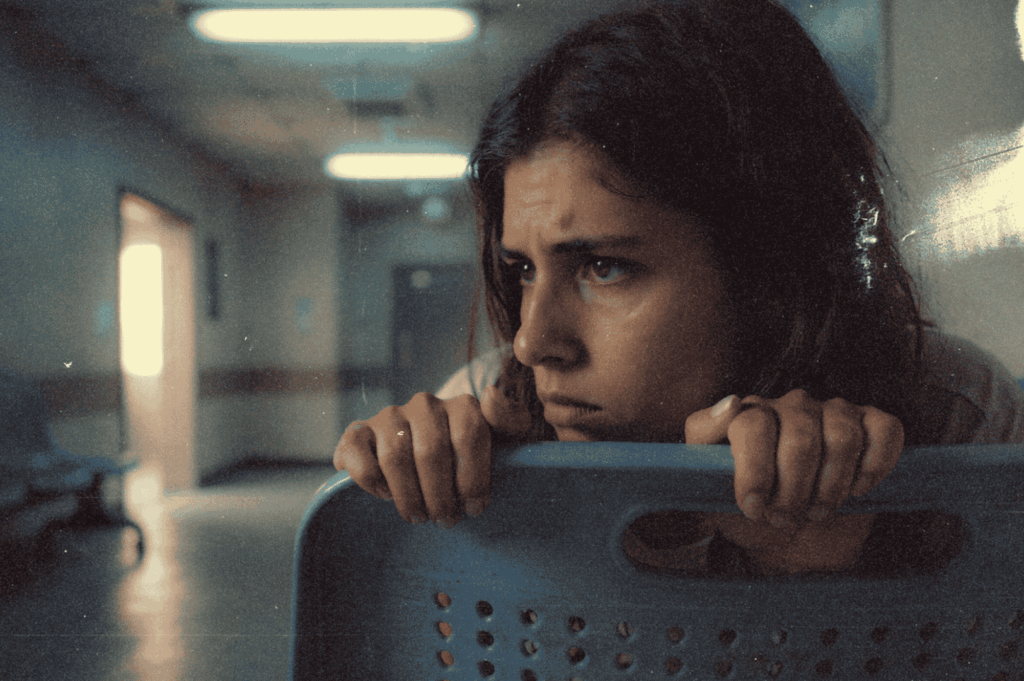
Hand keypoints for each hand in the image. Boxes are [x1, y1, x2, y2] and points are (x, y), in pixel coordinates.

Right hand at [334, 386, 531, 525]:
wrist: (420, 455)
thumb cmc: (467, 457)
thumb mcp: (500, 441)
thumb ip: (510, 420)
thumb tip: (490, 395)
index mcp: (462, 406)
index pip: (470, 435)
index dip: (473, 478)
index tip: (474, 508)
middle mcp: (425, 404)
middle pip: (431, 452)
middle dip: (440, 495)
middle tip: (445, 520)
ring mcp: (389, 416)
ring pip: (396, 457)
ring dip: (409, 496)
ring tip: (419, 516)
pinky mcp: (357, 432)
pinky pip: (360, 458)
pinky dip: (374, 483)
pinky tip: (387, 496)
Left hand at [685, 389, 903, 527]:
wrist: (791, 540)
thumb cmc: (750, 508)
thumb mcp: (706, 483)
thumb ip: (702, 437)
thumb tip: (730, 403)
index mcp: (749, 414)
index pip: (752, 424)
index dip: (754, 471)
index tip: (754, 507)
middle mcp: (790, 406)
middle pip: (800, 438)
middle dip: (794, 489)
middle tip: (785, 518)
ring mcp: (833, 412)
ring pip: (842, 436)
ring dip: (831, 486)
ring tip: (817, 511)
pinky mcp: (870, 427)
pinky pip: (884, 430)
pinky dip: (874, 464)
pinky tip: (857, 489)